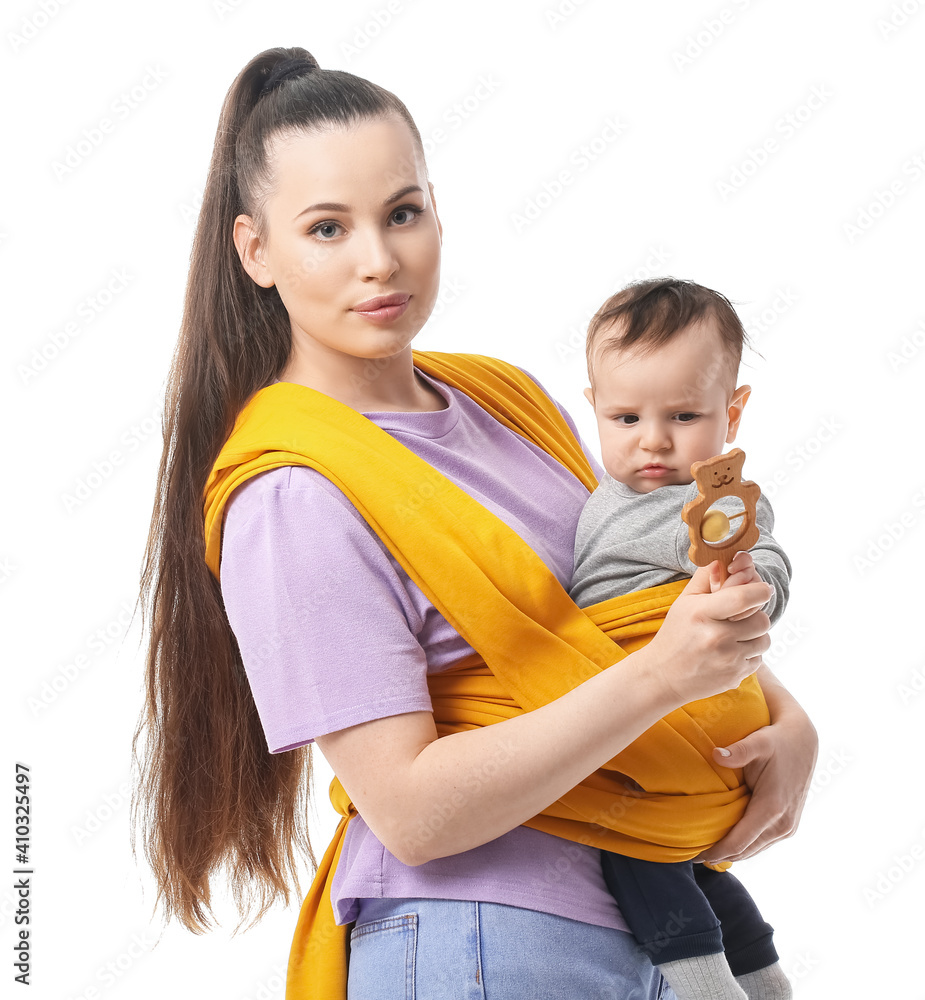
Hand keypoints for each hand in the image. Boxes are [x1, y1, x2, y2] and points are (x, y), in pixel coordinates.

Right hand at [641, 564, 771, 705]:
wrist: (663, 676)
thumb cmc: (675, 634)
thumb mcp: (684, 602)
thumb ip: (706, 578)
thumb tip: (724, 559)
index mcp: (702, 613)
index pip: (744, 597)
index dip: (760, 590)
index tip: (764, 589)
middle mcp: (716, 637)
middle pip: (762, 620)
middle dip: (757, 615)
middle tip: (743, 617)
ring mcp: (727, 660)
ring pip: (764, 640)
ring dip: (755, 636)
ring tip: (736, 636)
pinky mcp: (734, 677)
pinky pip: (758, 659)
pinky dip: (749, 654)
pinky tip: (730, 653)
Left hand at [693, 678, 817, 863]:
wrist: (802, 740)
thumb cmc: (776, 740)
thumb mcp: (758, 741)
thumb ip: (738, 751)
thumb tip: (715, 755)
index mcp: (773, 808)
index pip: (739, 841)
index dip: (716, 851)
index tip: (693, 855)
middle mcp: (783, 824)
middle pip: (746, 851)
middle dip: (720, 856)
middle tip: (692, 856)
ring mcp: (788, 826)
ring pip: (754, 850)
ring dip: (732, 854)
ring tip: (705, 852)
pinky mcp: (789, 825)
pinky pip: (762, 842)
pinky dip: (744, 846)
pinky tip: (726, 842)